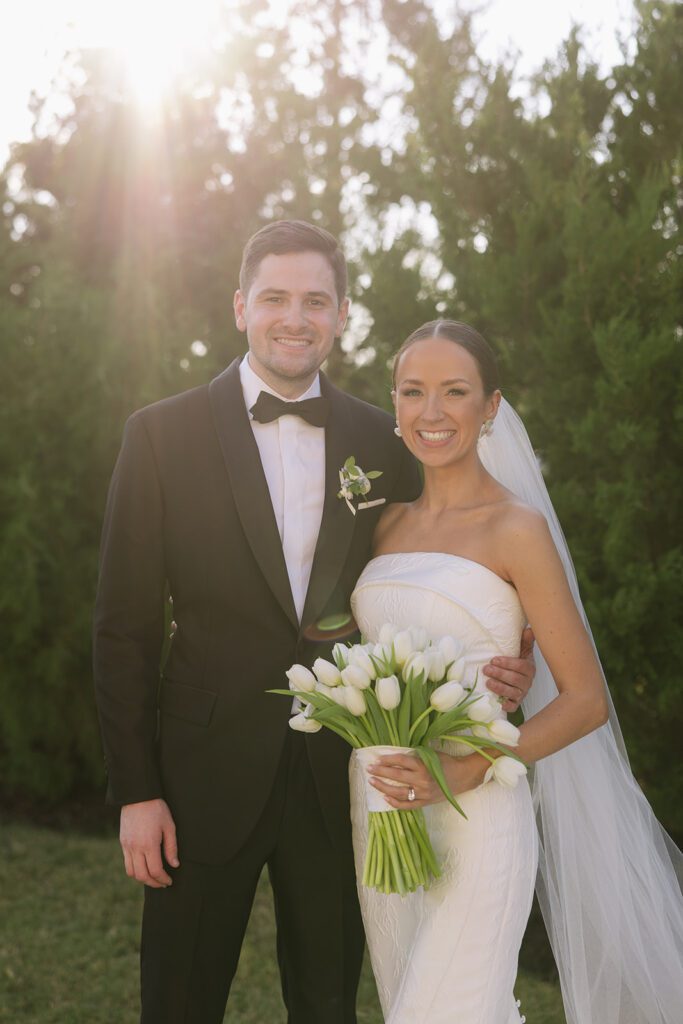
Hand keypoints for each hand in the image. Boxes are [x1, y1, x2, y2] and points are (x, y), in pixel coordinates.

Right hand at [120, 798, 178, 887]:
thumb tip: (174, 864)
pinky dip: (135, 870)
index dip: (163, 879)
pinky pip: (126, 863)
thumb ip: (171, 847)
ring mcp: (127, 846)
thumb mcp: (169, 826)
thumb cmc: (157, 809)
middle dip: (153, 883)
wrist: (137, 796)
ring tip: (153, 878)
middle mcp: (135, 847)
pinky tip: (144, 867)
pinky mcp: (122, 843)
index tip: (169, 881)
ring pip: (131, 873)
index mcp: (149, 844)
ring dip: (143, 879)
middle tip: (162, 883)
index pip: (155, 871)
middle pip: (142, 876)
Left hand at [367, 752, 486, 809]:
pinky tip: (386, 799)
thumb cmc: (446, 762)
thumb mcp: (431, 755)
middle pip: (397, 776)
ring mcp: (423, 793)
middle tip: (369, 769)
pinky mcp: (425, 802)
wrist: (463, 776)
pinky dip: (396, 803)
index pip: (401, 761)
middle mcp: (422, 780)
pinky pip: (408, 805)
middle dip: (381, 772)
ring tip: (373, 782)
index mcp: (423, 765)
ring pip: (399, 792)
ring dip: (384, 787)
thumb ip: (414, 756)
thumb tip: (395, 755)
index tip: (376, 759)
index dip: (387, 760)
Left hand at [483, 625, 535, 711]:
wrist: (518, 679)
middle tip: (486, 669)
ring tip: (488, 682)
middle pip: (515, 679)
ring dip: (499, 688)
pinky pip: (512, 707)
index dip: (507, 663)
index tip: (494, 659)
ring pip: (513, 693)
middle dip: (500, 674)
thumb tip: (529, 629)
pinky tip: (496, 701)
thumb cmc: (517, 663)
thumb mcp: (522, 651)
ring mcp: (521, 694)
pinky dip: (505, 705)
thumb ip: (525, 641)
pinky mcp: (515, 704)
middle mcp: (527, 682)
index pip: (521, 666)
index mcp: (529, 668)